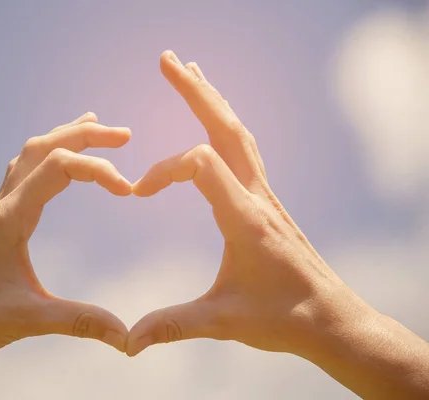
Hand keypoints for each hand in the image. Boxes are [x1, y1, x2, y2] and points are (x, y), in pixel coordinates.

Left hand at [0, 112, 131, 367]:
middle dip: (86, 135)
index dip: (99, 169)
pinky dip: (47, 155)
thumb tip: (126, 335)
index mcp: (10, 217)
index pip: (59, 167)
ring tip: (93, 125)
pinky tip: (57, 163)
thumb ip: (79, 322)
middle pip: (44, 147)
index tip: (129, 191)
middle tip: (124, 136)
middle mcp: (4, 205)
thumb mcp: (28, 320)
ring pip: (30, 155)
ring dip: (64, 137)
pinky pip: (23, 172)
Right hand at [126, 51, 372, 356]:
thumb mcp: (223, 322)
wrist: (330, 319)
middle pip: (225, 128)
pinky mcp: (266, 201)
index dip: (163, 170)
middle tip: (168, 59)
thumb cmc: (283, 318)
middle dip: (195, 91)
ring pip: (238, 134)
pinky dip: (224, 127)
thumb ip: (173, 325)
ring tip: (192, 72)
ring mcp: (265, 195)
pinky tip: (215, 123)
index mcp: (246, 218)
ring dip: (212, 101)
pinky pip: (244, 151)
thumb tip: (129, 342)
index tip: (138, 193)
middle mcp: (258, 197)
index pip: (200, 164)